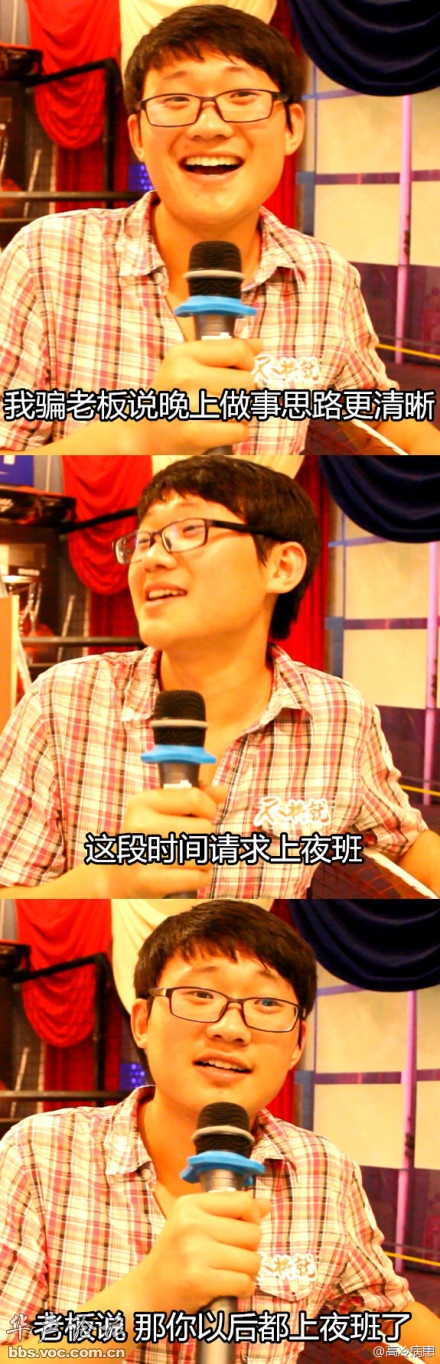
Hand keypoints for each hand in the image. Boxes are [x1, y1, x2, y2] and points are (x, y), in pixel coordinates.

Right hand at [100, 782, 226, 896]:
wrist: (119, 876)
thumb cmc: (149, 837)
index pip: (194, 798)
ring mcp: (144, 854)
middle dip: (208, 837)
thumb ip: (193, 797)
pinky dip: (202, 877)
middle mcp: (141, 826)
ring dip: (207, 859)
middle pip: (204, 828)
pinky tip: (193, 874)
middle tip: (198, 842)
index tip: (205, 816)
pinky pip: (196, 877)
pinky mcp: (150, 881)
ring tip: (196, 859)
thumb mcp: (163, 810)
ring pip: (203, 854)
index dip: (209, 808)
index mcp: (143, 802)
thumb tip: (222, 791)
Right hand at [123, 336, 261, 457]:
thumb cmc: (175, 392)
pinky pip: (239, 430)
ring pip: (244, 407)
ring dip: (241, 413)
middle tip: (230, 397)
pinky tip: (223, 428)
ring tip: (224, 413)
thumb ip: (225, 350)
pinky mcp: (194, 434)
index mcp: (184, 354)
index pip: (238, 351)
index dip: (248, 363)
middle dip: (245, 392)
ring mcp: (189, 406)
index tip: (239, 371)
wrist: (147, 430)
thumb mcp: (190, 362)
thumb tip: (259, 344)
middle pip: (246, 381)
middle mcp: (185, 376)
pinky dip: (237, 431)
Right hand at [138, 1190, 270, 1313]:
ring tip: (230, 1272)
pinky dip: (243, 1288)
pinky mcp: (199, 1280)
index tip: (240, 1230)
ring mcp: (195, 1252)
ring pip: (252, 1259)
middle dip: (250, 1249)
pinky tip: (229, 1288)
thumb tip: (266, 1204)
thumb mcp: (195, 1224)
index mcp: (190, 1204)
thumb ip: (230, 1212)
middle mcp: (192, 1224)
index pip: (243, 1202)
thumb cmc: (175, 1255)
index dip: (251, 1217)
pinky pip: (244, 1282)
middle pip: (252, 1232)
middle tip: (231, 1257)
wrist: (147, 1292)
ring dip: (248, 1271)